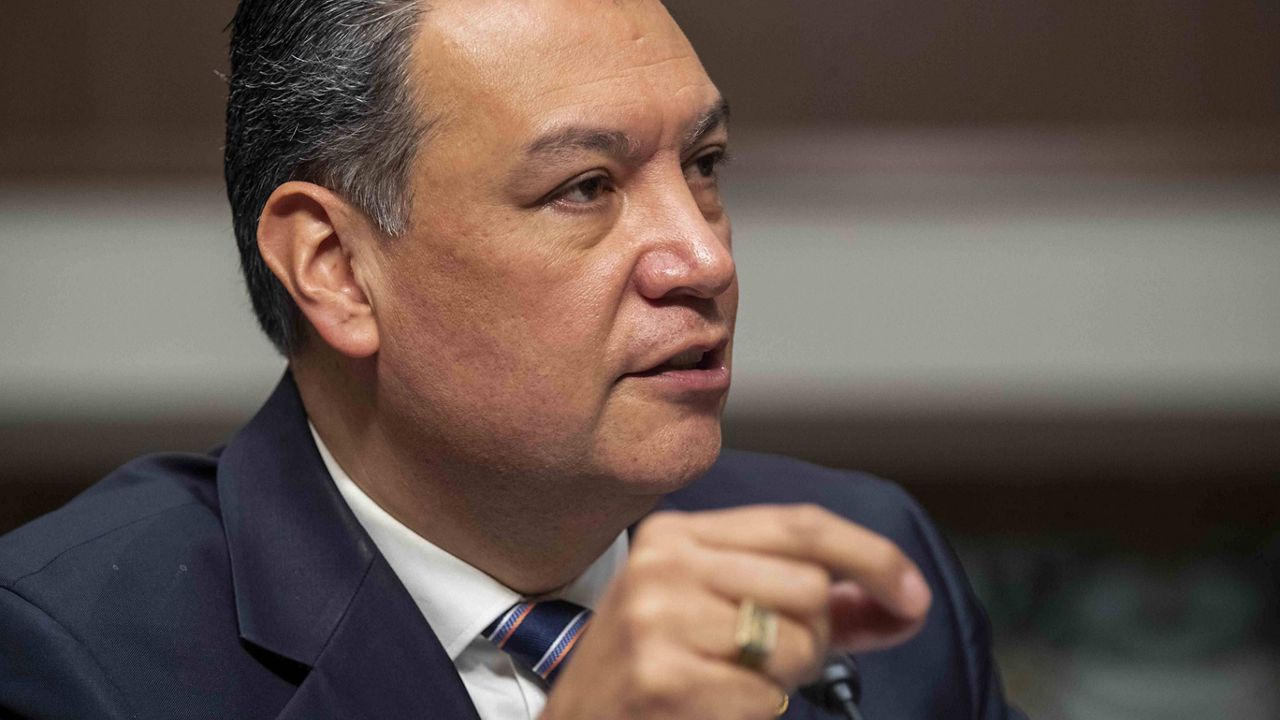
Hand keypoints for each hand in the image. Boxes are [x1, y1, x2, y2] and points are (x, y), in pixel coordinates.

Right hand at [541, 504, 931, 719]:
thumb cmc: (660, 672)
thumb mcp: (725, 616)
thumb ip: (817, 607)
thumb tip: (905, 603)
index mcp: (678, 533)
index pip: (801, 523)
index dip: (871, 556)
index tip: (914, 595)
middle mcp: (664, 562)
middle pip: (809, 585)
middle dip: (814, 635)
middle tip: (769, 661)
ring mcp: (658, 618)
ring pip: (795, 643)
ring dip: (784, 679)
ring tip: (730, 683)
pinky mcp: (662, 677)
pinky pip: (765, 697)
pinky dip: (754, 712)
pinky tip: (708, 708)